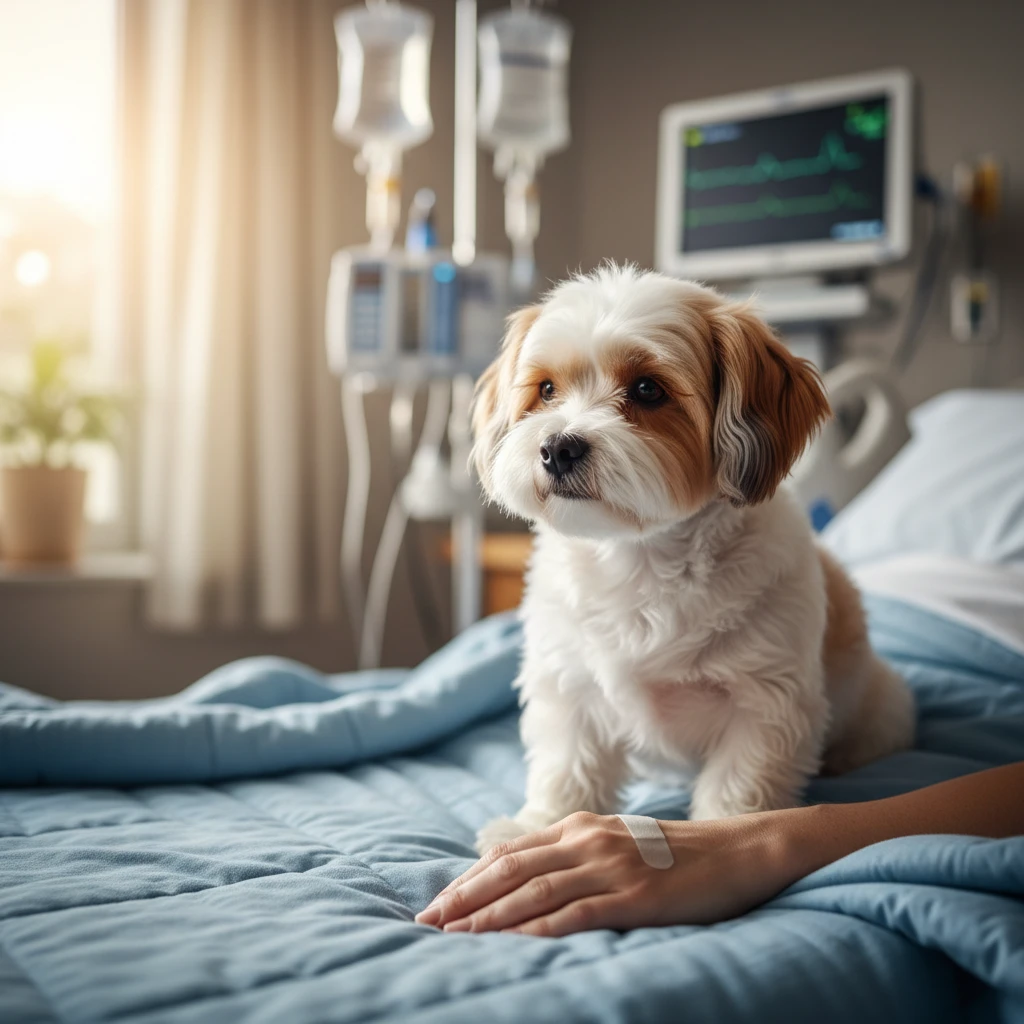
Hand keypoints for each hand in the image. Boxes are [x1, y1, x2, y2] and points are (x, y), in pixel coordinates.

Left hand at [415, 810, 799, 937]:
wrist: (739, 852)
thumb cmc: (676, 856)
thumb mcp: (616, 844)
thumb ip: (574, 856)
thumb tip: (528, 880)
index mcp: (579, 826)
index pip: (509, 854)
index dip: (468, 879)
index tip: (437, 904)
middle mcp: (587, 840)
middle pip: (511, 870)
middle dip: (465, 898)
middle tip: (429, 923)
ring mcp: (611, 866)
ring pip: (535, 892)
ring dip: (490, 916)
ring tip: (456, 938)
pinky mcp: (634, 897)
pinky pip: (576, 914)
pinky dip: (537, 930)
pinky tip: (512, 945)